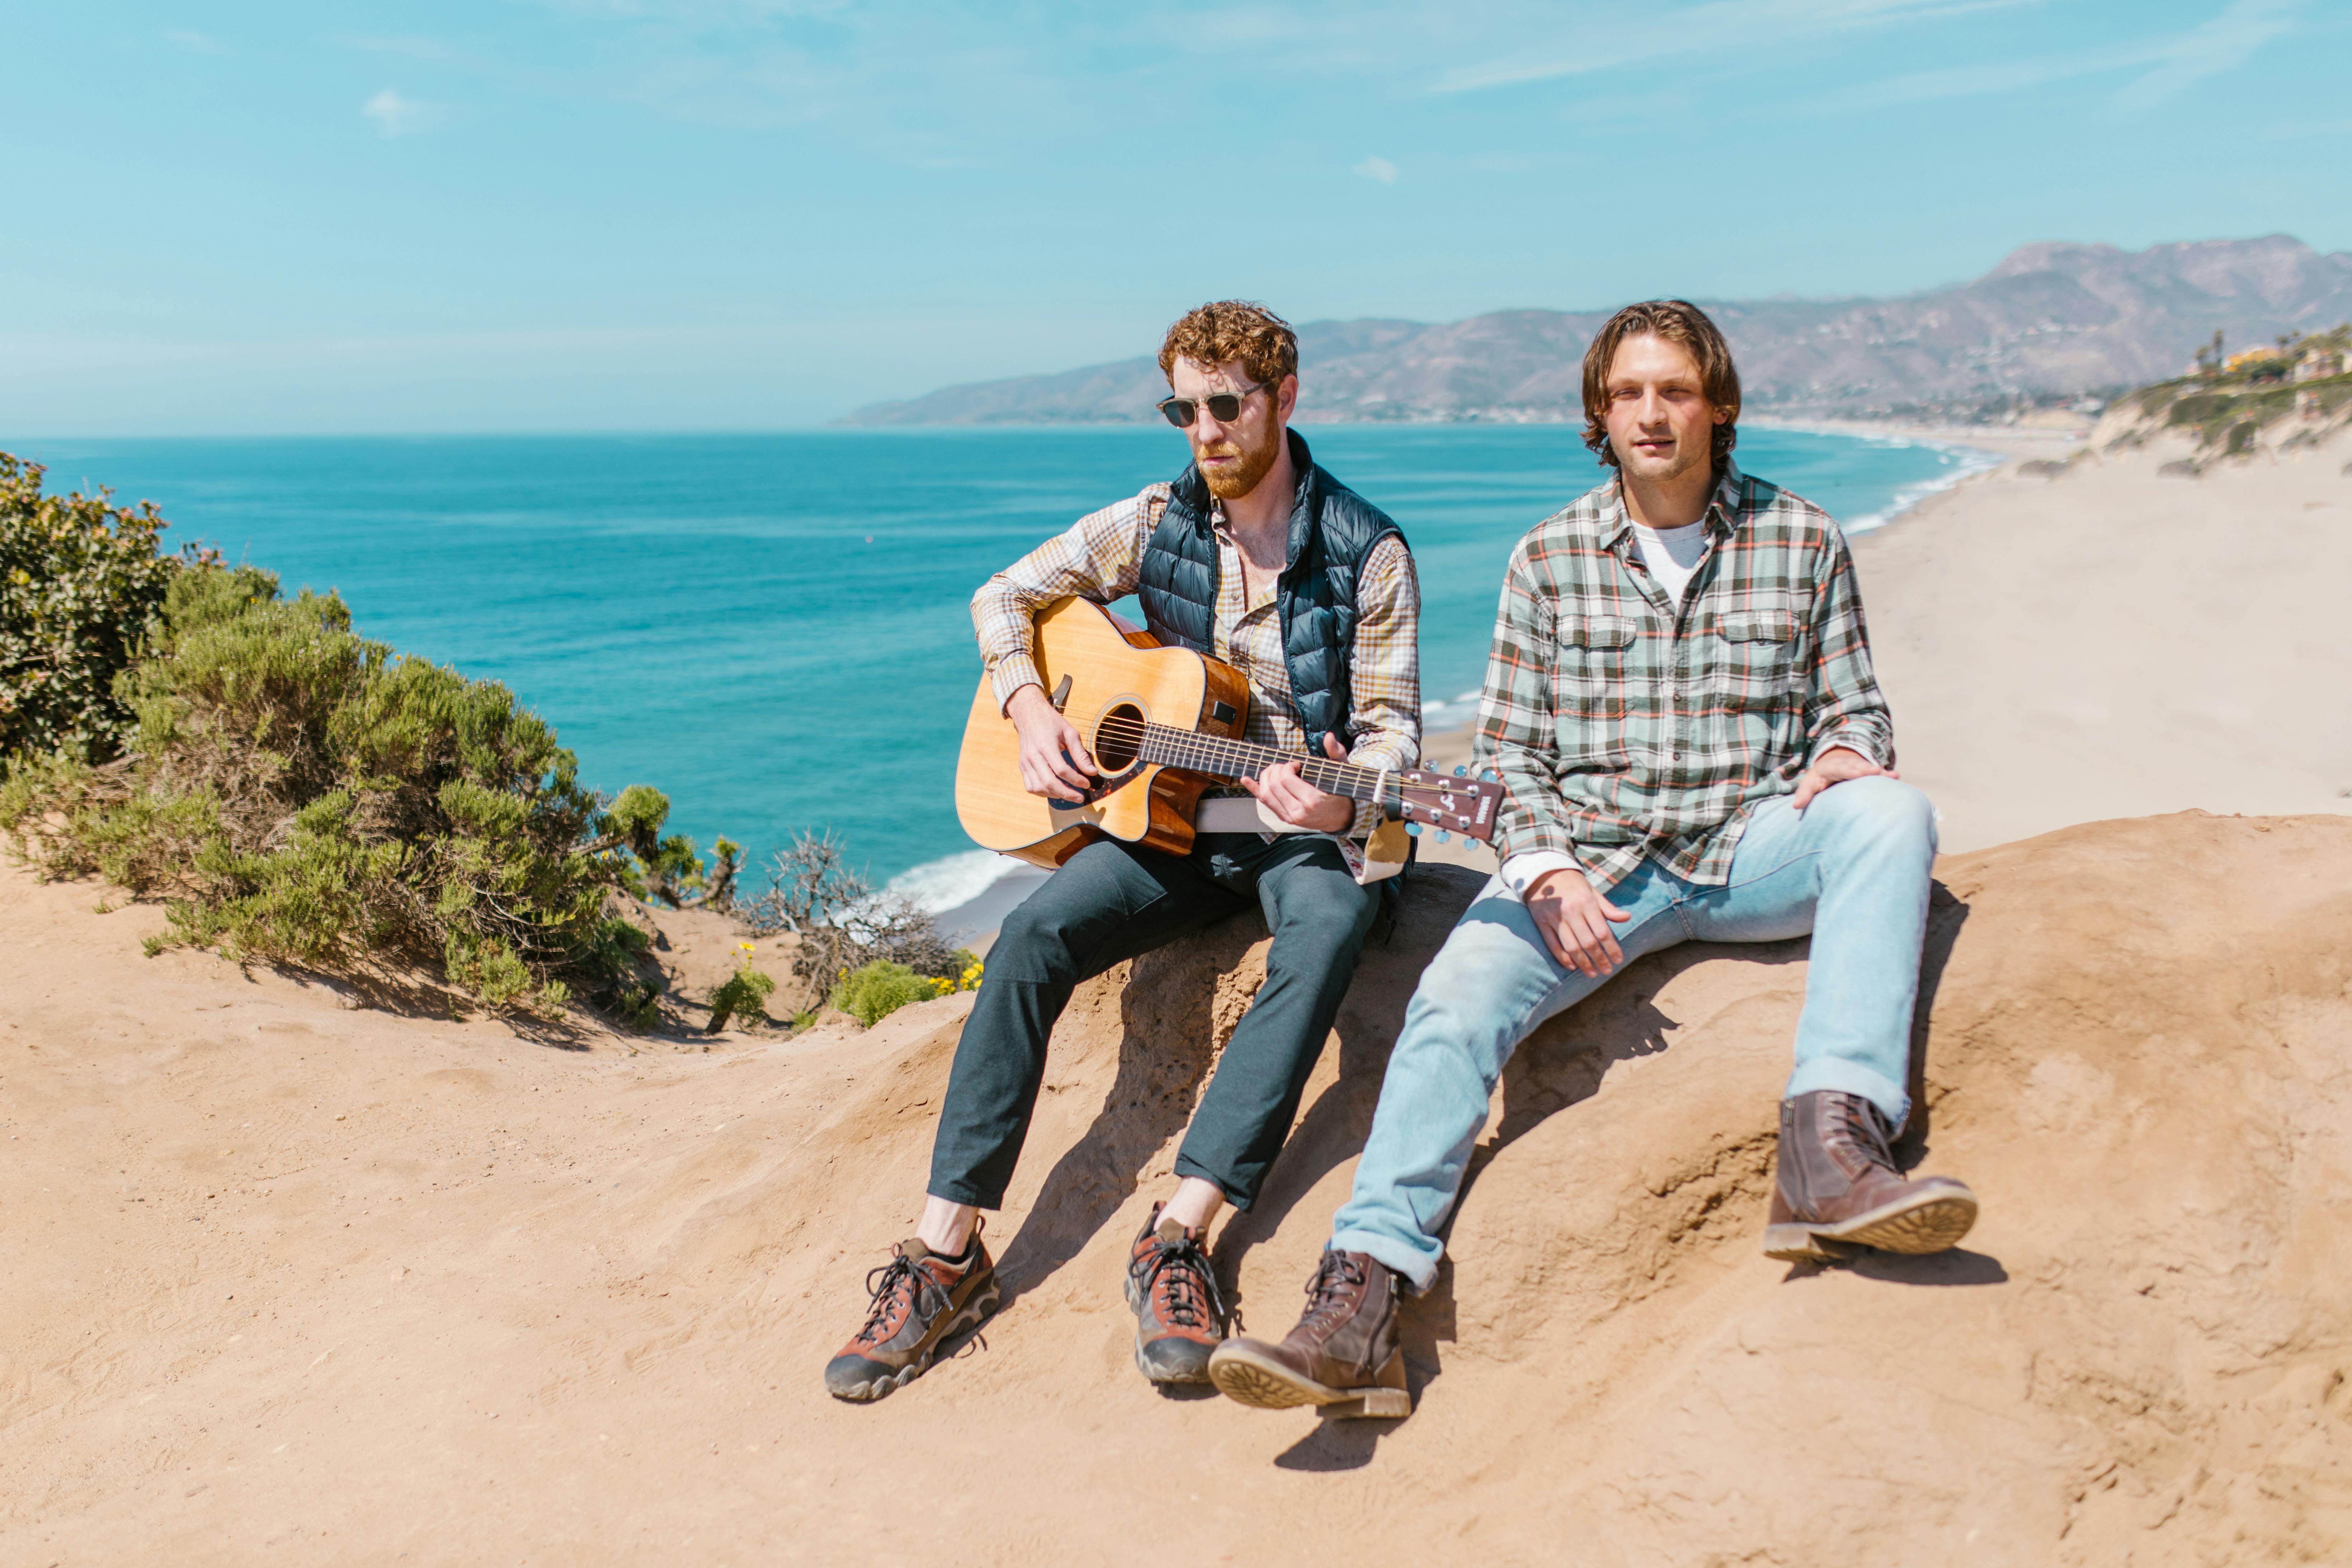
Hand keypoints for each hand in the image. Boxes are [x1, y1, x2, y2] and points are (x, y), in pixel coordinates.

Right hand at [1006, 684, 1097, 798]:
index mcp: (1046, 745)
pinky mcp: (1022, 766)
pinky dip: (1042, 793)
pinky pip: (1030, 786)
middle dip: (1067, 793)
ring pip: (1038, 787)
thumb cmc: (1050, 723)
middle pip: (1049, 782)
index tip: (1087, 783)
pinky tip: (1053, 791)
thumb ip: (1080, 754)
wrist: (1029, 715)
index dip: (1076, 780)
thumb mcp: (1070, 733)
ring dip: (1055, 795)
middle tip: (1080, 797)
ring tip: (1068, 794)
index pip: (1061, 770)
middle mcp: (1033, 756)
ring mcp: (1025, 762)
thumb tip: (1092, 772)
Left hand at [1241, 732, 1354, 832]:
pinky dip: (1253, 789)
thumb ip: (1336, 752)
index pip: (1286, 778)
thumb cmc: (1340, 790)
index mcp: (1313, 799)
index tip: (1295, 764)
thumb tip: (1329, 737)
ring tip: (1275, 770)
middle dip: (1275, 769)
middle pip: (1273, 785)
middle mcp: (1299, 811)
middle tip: (1285, 766)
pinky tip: (1246, 779)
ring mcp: (1290, 817)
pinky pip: (1265, 802)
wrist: (1341, 816)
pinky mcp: (1284, 819)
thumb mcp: (1341, 769)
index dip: (1287, 766)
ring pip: (1266, 793)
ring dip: (1265, 777)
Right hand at [1525, 866, 1630, 977]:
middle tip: (1607, 971)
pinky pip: (1553, 945)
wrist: (1544, 873)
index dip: (1612, 948)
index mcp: (1587, 903)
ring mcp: (1555, 918)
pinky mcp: (1541, 923)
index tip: (1619, 960)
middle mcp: (1571, 911)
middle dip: (1599, 959)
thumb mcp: (1593, 892)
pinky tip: (1572, 966)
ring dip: (1583, 963)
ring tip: (1592, 973)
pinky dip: (1562, 958)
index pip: (1603, 932)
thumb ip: (1608, 908)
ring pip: (1571, 947)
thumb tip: (1627, 917)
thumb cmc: (1574, 885)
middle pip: (1588, 942)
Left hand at [1791, 745, 1897, 812]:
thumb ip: (1804, 793)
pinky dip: (1886, 775)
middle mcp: (1846, 764)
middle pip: (1858, 766)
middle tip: (1877, 772)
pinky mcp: (1868, 771)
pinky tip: (1897, 777)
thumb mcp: (1809, 783)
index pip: (1840, 768)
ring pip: (1870, 768)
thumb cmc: (1818, 779)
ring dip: (1881, 772)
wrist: (1830, 765)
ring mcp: (1859, 766)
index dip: (1849, 771)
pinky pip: (1878, 773)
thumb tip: (1796, 806)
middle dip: (1867, 769)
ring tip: (1894, 776)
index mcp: (1831, 766)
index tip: (1858, 773)